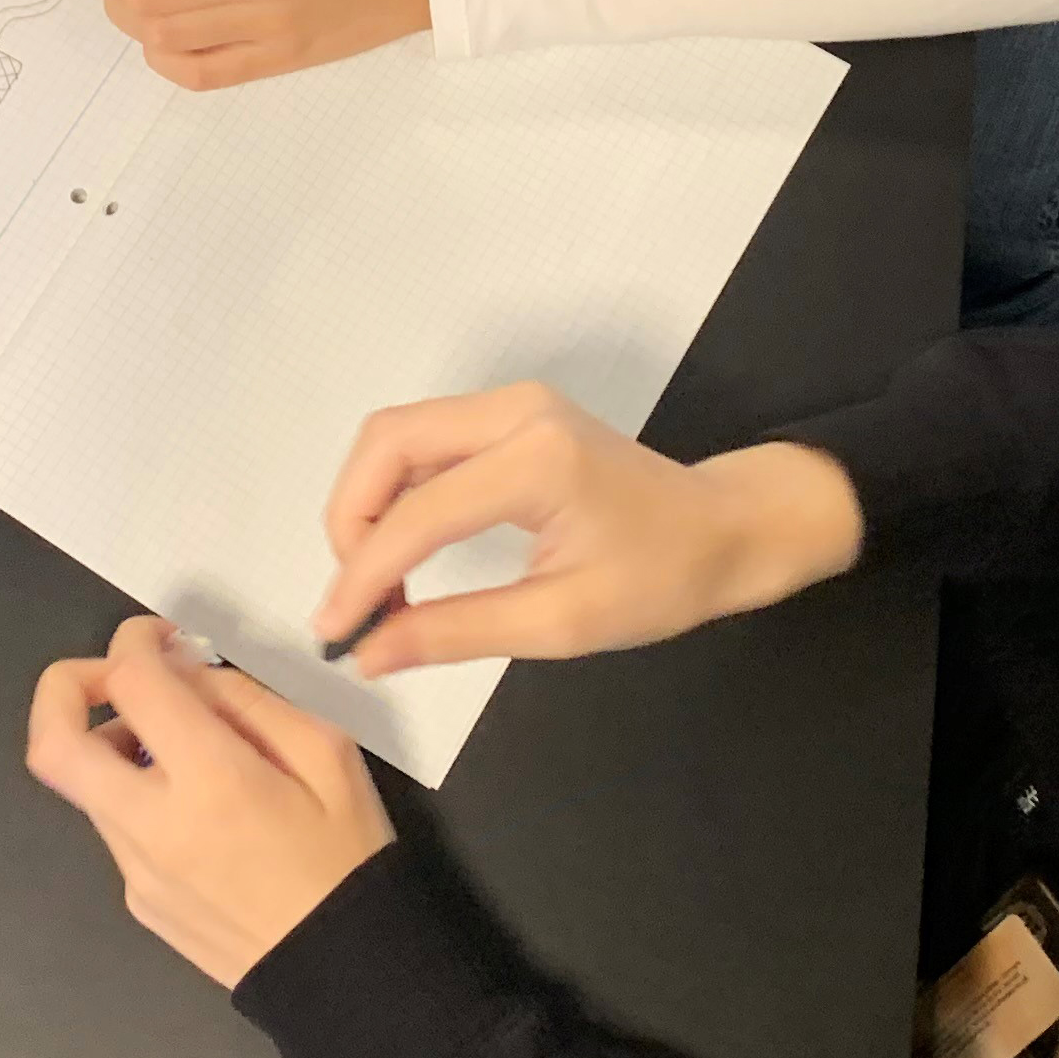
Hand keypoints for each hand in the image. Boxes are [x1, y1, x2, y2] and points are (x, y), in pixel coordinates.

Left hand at [26, 615, 393, 987]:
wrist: (345, 975)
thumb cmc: (348, 858)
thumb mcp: (328, 754)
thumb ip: (250, 701)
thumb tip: (189, 674)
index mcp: (211, 782)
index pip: (131, 683)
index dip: (134, 640)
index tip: (163, 638)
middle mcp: (155, 827)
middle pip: (52, 745)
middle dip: (66, 689)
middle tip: (119, 680)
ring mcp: (136, 872)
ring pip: (84, 787)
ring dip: (112, 747)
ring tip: (186, 748)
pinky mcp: (138, 903)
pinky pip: (118, 829)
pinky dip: (141, 797)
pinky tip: (202, 812)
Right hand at [311, 386, 863, 675]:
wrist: (725, 529)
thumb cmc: (660, 581)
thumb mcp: (561, 623)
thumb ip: (456, 631)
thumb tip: (368, 654)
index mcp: (537, 462)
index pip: (417, 514)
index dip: (361, 576)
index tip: (332, 634)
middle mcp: (516, 411)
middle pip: (387, 443)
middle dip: (350, 520)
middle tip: (354, 598)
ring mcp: (513, 403)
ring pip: (397, 435)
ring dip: (367, 503)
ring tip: (375, 582)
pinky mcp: (511, 414)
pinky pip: (426, 440)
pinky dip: (396, 491)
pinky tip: (403, 551)